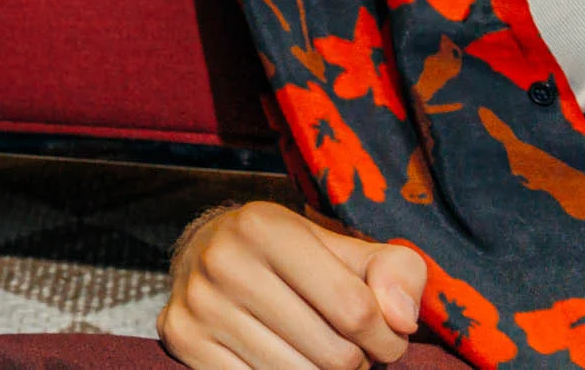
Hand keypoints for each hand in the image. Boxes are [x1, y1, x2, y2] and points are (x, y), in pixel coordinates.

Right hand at [162, 201, 426, 369]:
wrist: (207, 253)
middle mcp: (222, 261)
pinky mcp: (182, 340)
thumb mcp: (344, 247)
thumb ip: (395, 271)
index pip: (357, 311)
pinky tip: (285, 360)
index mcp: (264, 227)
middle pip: (333, 355)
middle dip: (358, 362)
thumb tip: (402, 320)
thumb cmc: (293, 255)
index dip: (388, 337)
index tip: (386, 336)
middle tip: (351, 348)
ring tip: (318, 353)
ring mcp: (198, 304)